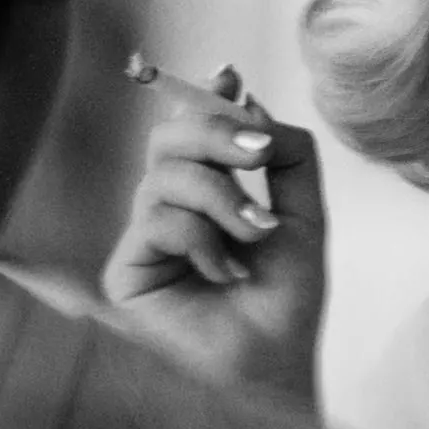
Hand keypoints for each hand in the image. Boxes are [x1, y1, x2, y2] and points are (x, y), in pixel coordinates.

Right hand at [102, 65, 325, 407]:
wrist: (277, 356)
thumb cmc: (288, 294)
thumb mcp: (303, 211)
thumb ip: (287, 153)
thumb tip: (252, 101)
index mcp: (210, 187)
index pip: (193, 126)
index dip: (206, 96)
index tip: (229, 72)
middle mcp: (172, 205)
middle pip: (170, 135)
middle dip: (218, 132)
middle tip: (259, 153)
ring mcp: (145, 235)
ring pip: (166, 173)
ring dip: (223, 195)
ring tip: (255, 232)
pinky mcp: (126, 269)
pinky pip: (157, 220)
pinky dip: (204, 239)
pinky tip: (225, 271)